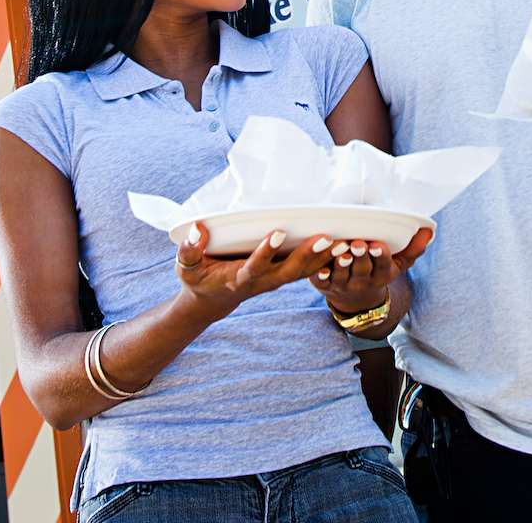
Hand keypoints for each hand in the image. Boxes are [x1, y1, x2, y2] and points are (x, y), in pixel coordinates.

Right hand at [173, 224, 333, 317]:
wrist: (212, 301)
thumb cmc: (198, 279)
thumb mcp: (186, 268)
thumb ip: (189, 250)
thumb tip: (197, 229)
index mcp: (238, 278)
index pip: (254, 266)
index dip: (265, 252)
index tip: (277, 233)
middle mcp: (260, 282)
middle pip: (287, 272)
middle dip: (307, 256)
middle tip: (326, 238)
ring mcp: (273, 281)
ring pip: (302, 273)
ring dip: (323, 259)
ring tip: (344, 242)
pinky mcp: (281, 276)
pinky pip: (305, 272)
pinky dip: (324, 262)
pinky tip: (342, 248)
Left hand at [311, 229, 432, 314]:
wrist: (355, 297)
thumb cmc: (377, 270)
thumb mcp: (398, 263)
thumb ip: (413, 248)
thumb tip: (429, 230)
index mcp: (382, 274)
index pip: (383, 265)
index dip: (381, 256)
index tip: (378, 245)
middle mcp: (363, 281)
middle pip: (362, 269)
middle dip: (360, 257)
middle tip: (358, 244)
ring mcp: (343, 284)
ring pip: (342, 275)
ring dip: (341, 265)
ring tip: (341, 252)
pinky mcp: (325, 285)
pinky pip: (323, 282)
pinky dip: (321, 276)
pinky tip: (319, 269)